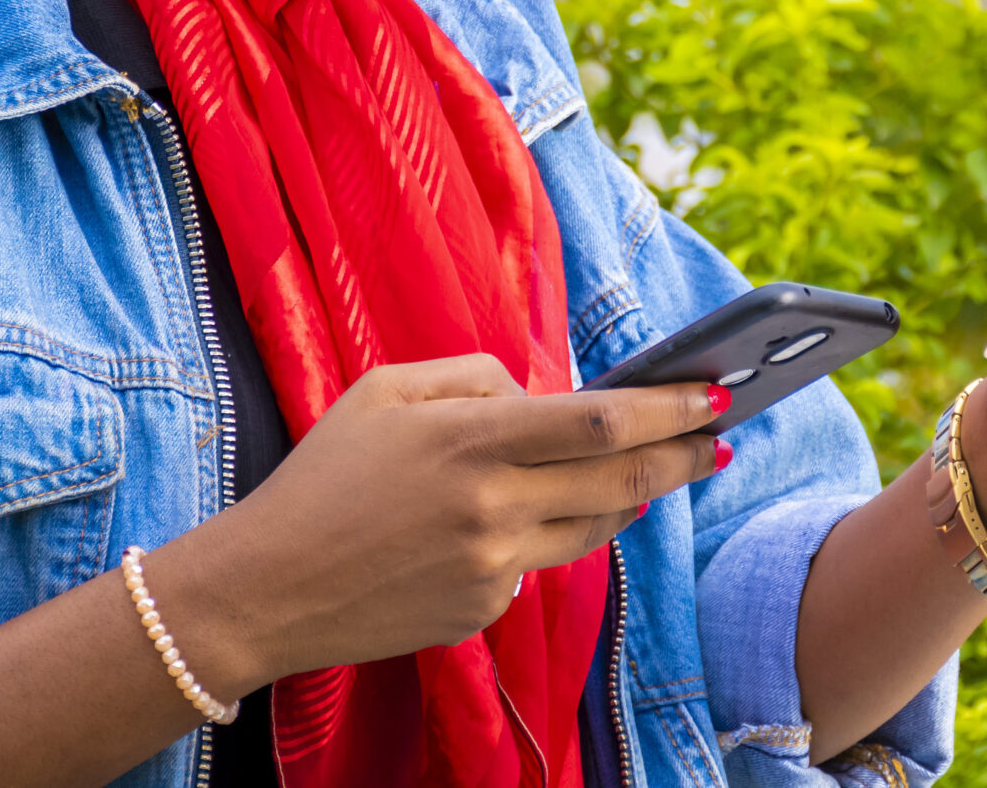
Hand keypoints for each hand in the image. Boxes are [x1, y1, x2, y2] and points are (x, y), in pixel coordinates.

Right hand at [151, 354, 725, 695]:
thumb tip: (546, 391)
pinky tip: (539, 514)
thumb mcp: (387, 391)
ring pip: (597, 525)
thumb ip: (476, 377)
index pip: (600, 419)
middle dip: (684, 455)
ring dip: (634, 494)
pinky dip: (551, 532)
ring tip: (659, 469)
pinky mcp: (485, 609)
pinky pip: (542, 562)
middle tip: (721, 439)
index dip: (668, 407)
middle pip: (622, 475)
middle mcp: (493, 505)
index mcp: (471, 439)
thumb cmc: (323, 476)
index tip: (712, 393)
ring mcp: (494, 565)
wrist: (265, 588)